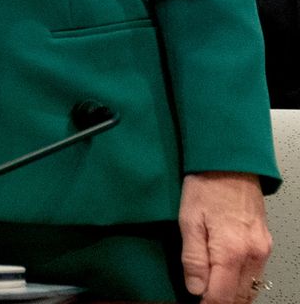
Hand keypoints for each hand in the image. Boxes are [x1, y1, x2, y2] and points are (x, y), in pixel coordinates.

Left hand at [180, 171, 270, 301]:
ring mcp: (262, 249)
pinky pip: (255, 273)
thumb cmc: (206, 187)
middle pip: (240, 297)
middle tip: (201, 300)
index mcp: (231, 251)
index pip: (221, 296)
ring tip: (210, 294)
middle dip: (220, 303)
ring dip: (232, 295)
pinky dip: (241, 283)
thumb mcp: (188, 221)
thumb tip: (195, 289)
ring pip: (250, 288)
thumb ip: (192, 258)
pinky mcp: (265, 243)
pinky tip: (225, 279)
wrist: (231, 164)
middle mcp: (253, 254)